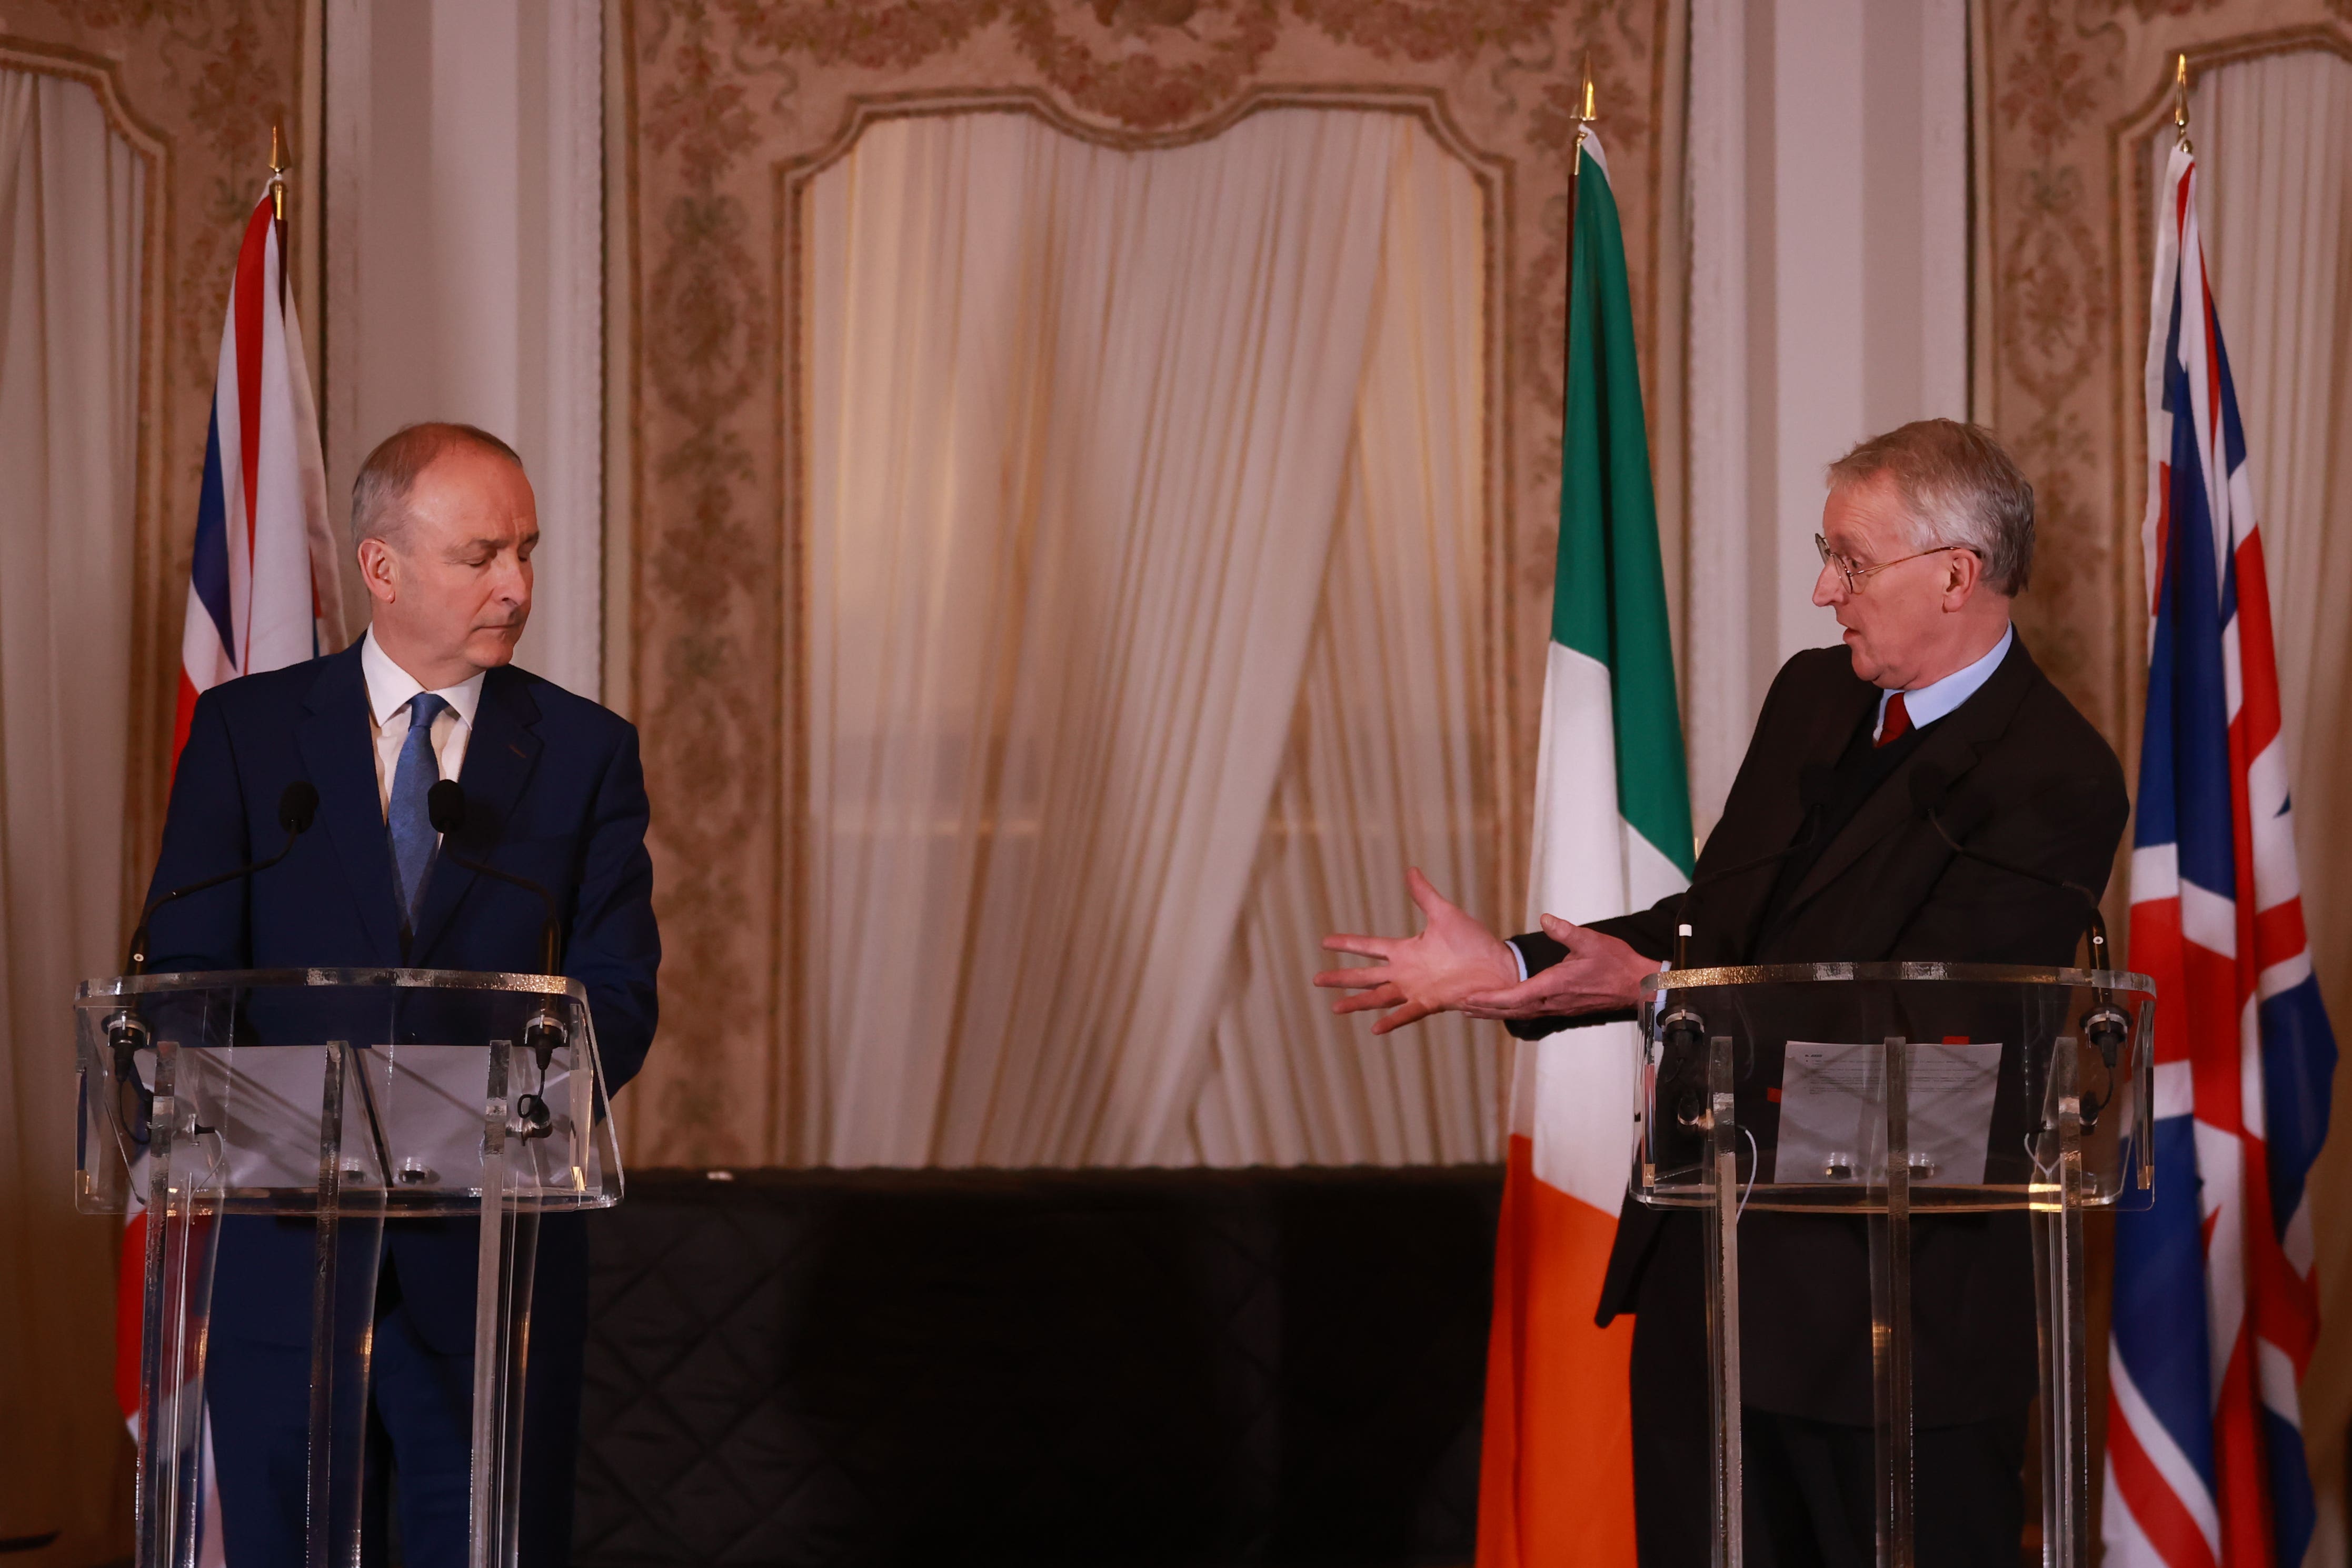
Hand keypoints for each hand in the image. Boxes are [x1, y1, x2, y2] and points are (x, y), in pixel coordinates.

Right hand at [1314, 868, 1518, 1035]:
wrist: (1498, 965)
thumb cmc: (1474, 941)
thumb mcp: (1445, 914)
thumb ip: (1424, 895)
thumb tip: (1410, 870)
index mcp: (1406, 950)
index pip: (1369, 947)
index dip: (1347, 943)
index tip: (1325, 941)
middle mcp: (1405, 972)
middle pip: (1365, 975)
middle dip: (1341, 978)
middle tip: (1316, 979)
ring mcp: (1415, 988)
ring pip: (1378, 996)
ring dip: (1357, 1002)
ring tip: (1335, 1008)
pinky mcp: (1430, 1002)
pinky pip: (1407, 1013)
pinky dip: (1392, 1021)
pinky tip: (1374, 1029)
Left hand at [1458, 914, 1654, 1019]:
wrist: (1637, 985)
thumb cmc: (1616, 962)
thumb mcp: (1591, 941)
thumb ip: (1565, 931)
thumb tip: (1545, 918)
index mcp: (1555, 986)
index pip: (1516, 996)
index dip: (1491, 998)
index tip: (1470, 998)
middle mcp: (1552, 1001)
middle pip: (1511, 1009)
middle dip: (1485, 1008)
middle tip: (1459, 1006)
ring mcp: (1557, 1007)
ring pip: (1519, 1013)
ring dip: (1495, 1012)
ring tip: (1472, 1009)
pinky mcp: (1562, 1007)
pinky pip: (1530, 1012)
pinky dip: (1511, 1010)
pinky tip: (1502, 1007)